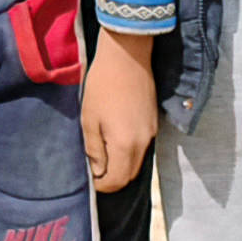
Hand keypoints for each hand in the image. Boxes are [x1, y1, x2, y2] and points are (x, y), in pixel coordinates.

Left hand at [83, 28, 158, 194]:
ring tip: (101, 155)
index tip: (89, 180)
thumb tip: (97, 170)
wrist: (127, 55)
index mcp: (126, 145)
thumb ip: (94, 149)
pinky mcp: (153, 122)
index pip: (116, 181)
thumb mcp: (89, 119)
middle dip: (112, 178)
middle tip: (93, 170)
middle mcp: (143, 142)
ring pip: (137, 162)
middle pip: (130, 175)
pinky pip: (142, 147)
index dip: (101, 185)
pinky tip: (114, 140)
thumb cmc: (103, 85)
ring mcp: (151, 132)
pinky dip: (129, 153)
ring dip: (121, 165)